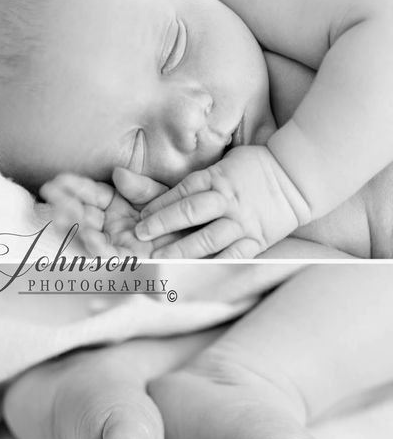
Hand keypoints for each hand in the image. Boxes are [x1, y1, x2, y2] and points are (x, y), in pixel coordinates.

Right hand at [40, 169, 178, 256]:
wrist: (196, 242)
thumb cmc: (176, 218)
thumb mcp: (159, 196)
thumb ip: (140, 187)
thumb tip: (117, 173)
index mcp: (114, 204)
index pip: (89, 193)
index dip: (74, 186)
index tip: (58, 181)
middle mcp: (108, 224)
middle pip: (81, 213)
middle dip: (65, 205)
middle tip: (51, 196)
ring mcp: (112, 243)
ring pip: (86, 234)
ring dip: (73, 225)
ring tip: (61, 215)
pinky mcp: (123, 261)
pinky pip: (106, 254)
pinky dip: (96, 246)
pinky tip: (88, 236)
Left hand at [136, 146, 303, 257]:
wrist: (300, 176)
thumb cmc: (256, 167)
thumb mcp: (224, 163)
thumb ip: (197, 179)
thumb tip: (161, 188)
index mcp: (217, 178)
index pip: (181, 191)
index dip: (158, 204)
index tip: (141, 216)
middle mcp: (227, 200)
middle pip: (189, 213)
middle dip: (162, 224)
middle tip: (140, 235)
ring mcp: (242, 222)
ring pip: (207, 238)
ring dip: (181, 250)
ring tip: (159, 259)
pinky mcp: (256, 240)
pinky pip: (233, 256)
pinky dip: (214, 267)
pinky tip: (194, 275)